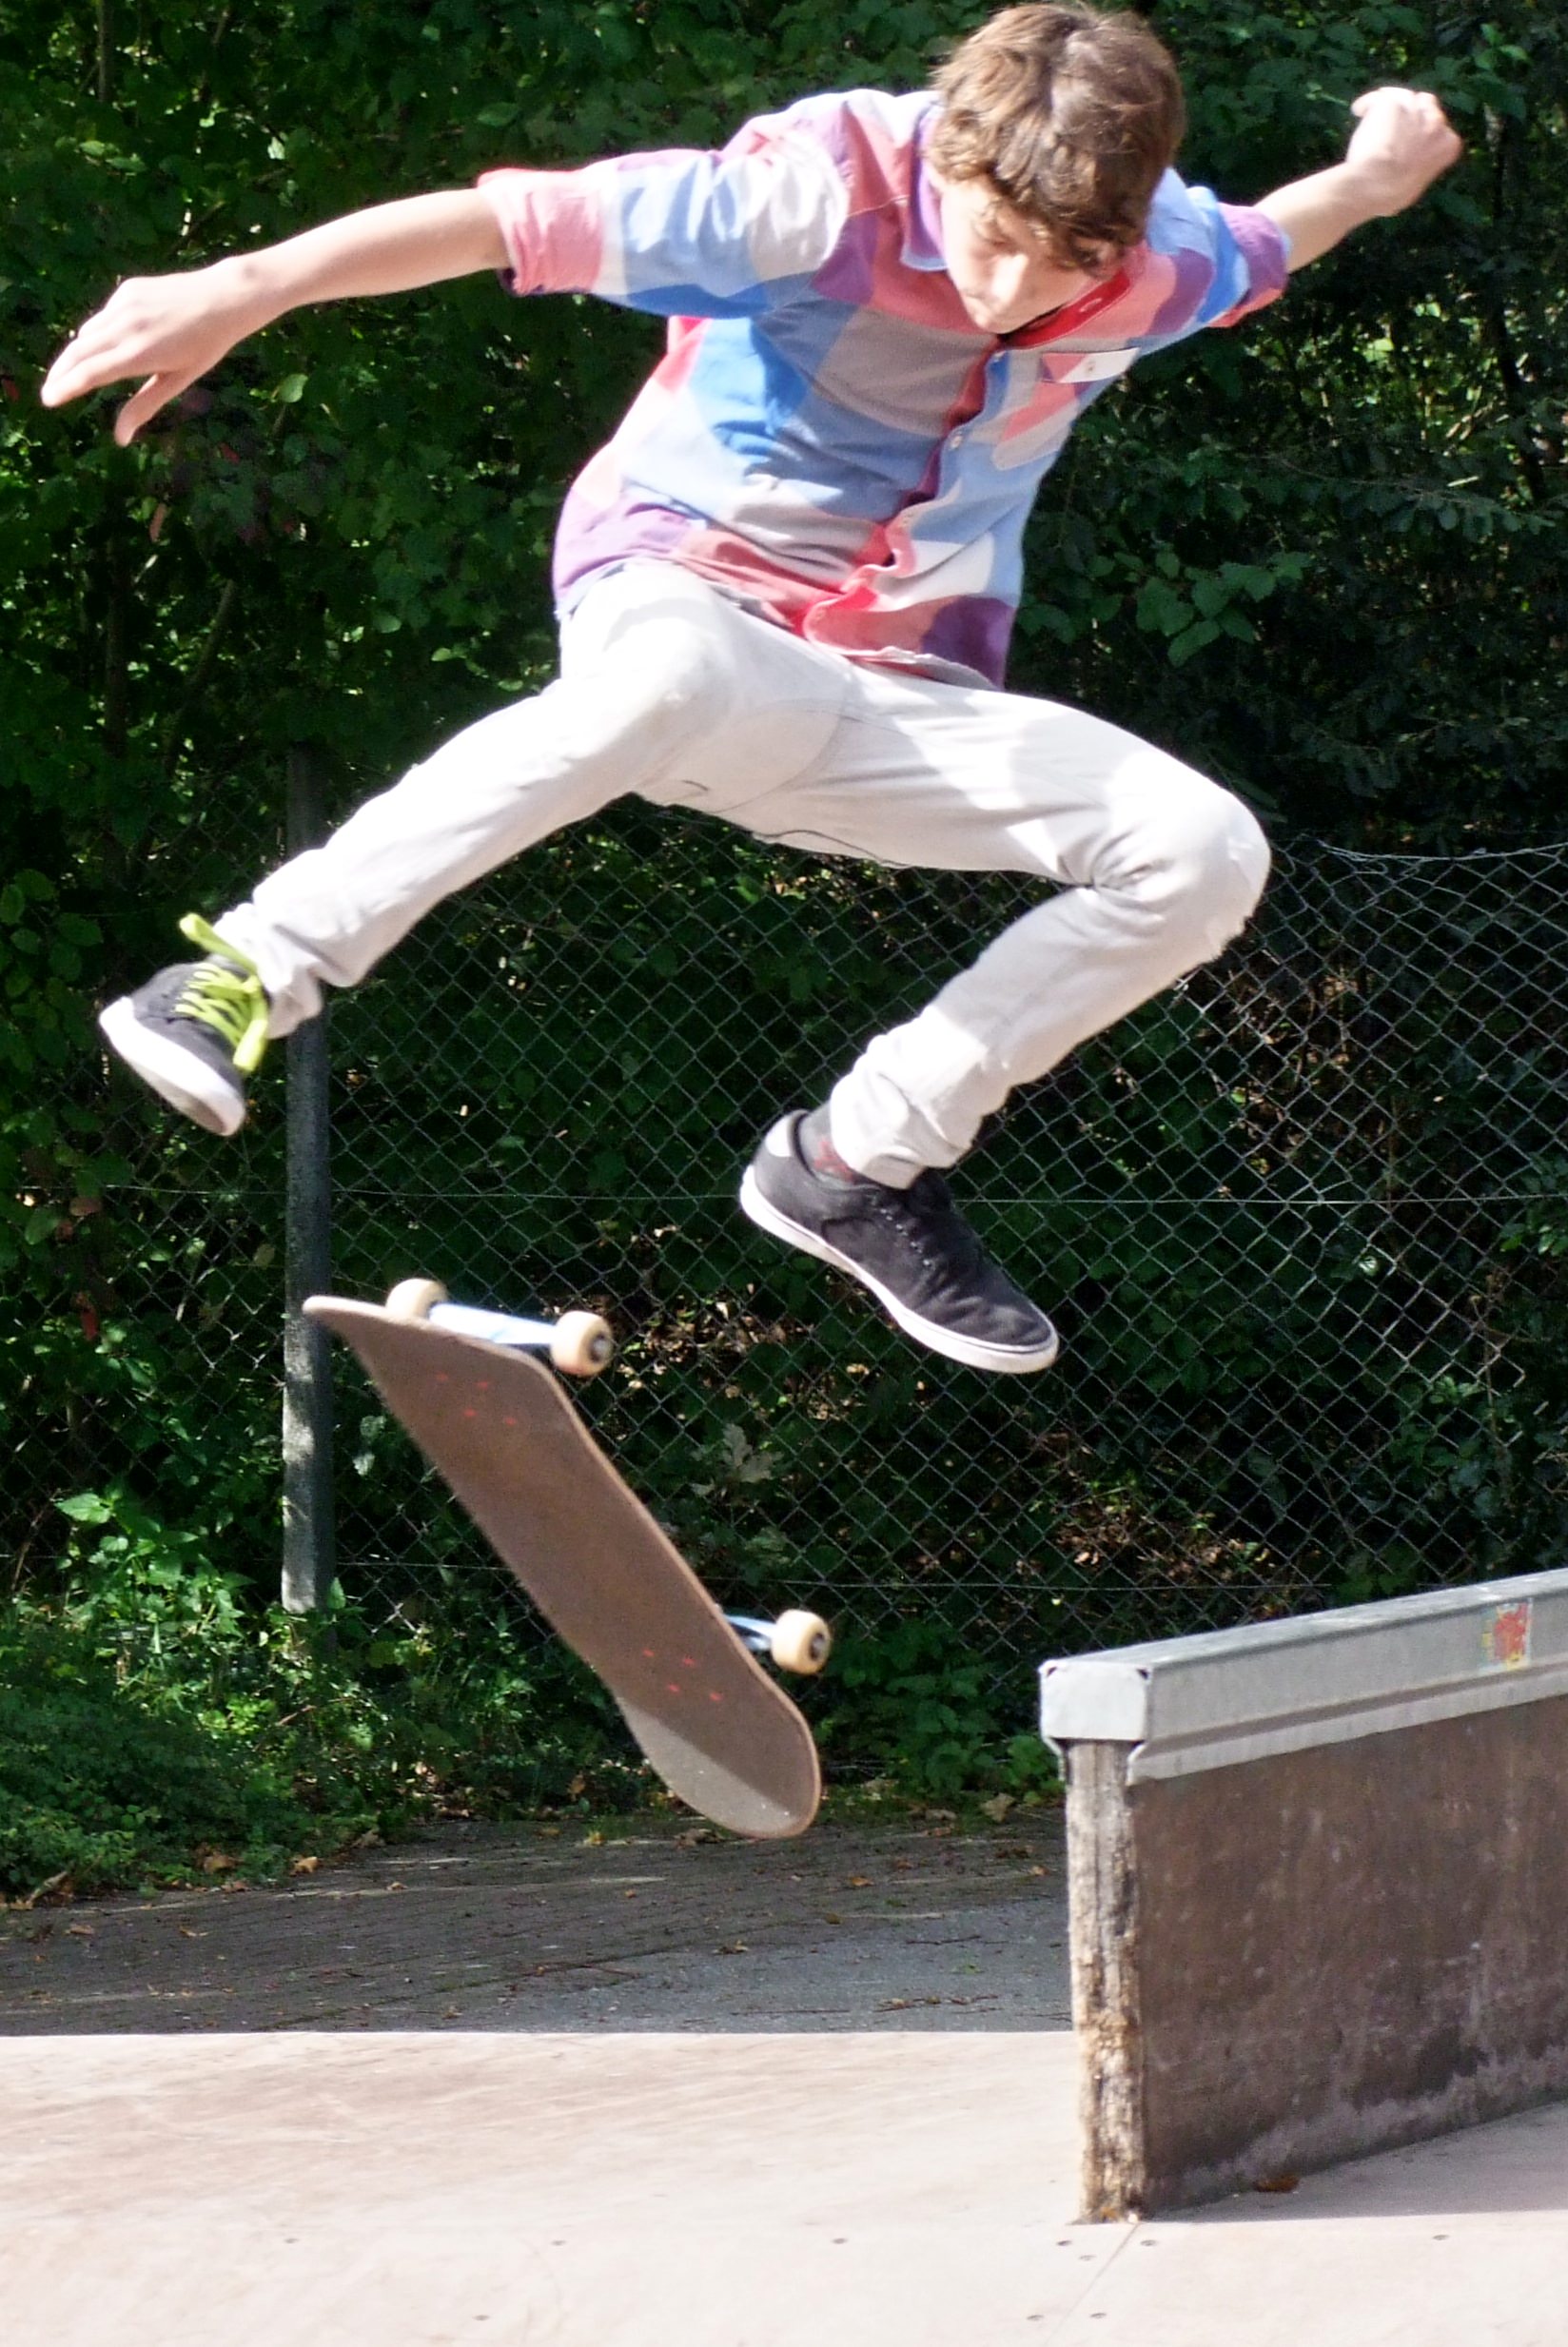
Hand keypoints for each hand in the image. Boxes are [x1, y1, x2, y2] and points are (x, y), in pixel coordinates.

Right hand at [40, 262, 263, 444]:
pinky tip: (108, 343)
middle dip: (60, 373)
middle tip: (50, 391)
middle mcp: (126, 327)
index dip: (65, 387)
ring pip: (88, 333)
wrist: (224, 298)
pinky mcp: (127, 290)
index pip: (89, 373)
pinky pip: (104, 317)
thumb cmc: (206, 346)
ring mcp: (125, 304)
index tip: (49, 400)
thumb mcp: (178, 380)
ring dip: (76, 354)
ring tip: (70, 373)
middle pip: (79, 352)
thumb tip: (121, 438)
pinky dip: (99, 333)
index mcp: (139, 354)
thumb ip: (145, 405)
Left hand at [1343, 88, 1462, 216]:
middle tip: (1396, 119)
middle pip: (1426, 104)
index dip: (1423, 130)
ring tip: (1372, 111)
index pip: (1441, 129)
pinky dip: (1367, 104)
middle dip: (1412, 110)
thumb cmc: (1393, 195)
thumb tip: (1409, 170)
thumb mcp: (1416, 184)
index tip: (1411, 136)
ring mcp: (1414, 109)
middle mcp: (1436, 121)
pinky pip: (1377, 98)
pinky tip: (1358, 110)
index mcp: (1448, 144)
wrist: (1376, 184)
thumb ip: (1419, 166)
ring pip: (1403, 95)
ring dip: (1390, 102)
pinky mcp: (1391, 102)